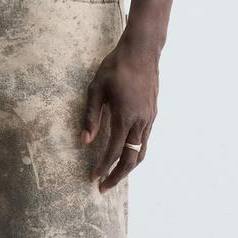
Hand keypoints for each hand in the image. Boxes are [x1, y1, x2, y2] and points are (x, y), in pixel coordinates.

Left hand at [81, 36, 158, 193]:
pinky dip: (135, 153)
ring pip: (141, 152)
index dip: (102, 167)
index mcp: (124, 116)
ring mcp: (149, 118)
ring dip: (128, 167)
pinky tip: (125, 154)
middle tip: (104, 188)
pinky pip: (145, 140)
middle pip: (130, 159)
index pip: (112, 151)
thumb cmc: (116, 67)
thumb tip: (84, 141)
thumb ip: (90, 117)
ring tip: (114, 176)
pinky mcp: (152, 114)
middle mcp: (140, 121)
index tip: (93, 179)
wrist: (143, 50)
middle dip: (117, 176)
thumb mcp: (96, 89)